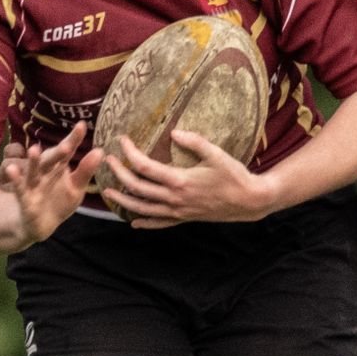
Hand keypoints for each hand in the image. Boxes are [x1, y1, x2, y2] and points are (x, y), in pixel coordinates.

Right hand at [0, 122, 100, 244]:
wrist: (40, 225)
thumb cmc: (59, 202)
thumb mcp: (75, 188)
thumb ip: (86, 171)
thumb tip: (100, 150)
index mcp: (58, 167)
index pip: (67, 152)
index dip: (74, 139)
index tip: (82, 125)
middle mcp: (44, 171)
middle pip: (50, 159)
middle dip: (57, 152)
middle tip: (67, 145)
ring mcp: (31, 182)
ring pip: (31, 170)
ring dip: (32, 161)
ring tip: (34, 149)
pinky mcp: (21, 197)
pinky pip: (18, 187)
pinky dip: (15, 180)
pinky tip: (11, 170)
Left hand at [104, 132, 278, 226]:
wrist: (249, 201)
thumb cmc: (234, 176)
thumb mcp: (217, 154)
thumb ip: (195, 142)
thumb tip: (174, 132)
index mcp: (180, 181)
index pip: (145, 167)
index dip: (130, 153)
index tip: (121, 140)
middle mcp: (174, 199)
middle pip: (137, 188)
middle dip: (119, 174)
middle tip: (108, 161)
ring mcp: (178, 211)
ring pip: (143, 208)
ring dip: (123, 201)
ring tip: (107, 193)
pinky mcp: (185, 219)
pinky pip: (160, 224)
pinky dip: (145, 223)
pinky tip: (134, 222)